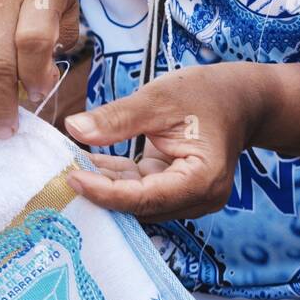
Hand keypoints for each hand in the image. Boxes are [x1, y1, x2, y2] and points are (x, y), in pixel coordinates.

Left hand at [63, 63, 273, 222]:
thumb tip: (74, 129)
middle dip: (100, 190)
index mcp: (202, 180)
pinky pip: (138, 189)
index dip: (105, 192)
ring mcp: (188, 198)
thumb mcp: (159, 98)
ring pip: (135, 200)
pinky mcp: (175, 190)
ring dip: (103, 184)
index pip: (144, 198)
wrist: (240, 98)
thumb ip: (117, 118)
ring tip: (68, 165)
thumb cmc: (208, 94)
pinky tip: (86, 162)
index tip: (72, 176)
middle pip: (138, 205)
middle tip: (59, 174)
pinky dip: (114, 177)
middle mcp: (198, 199)